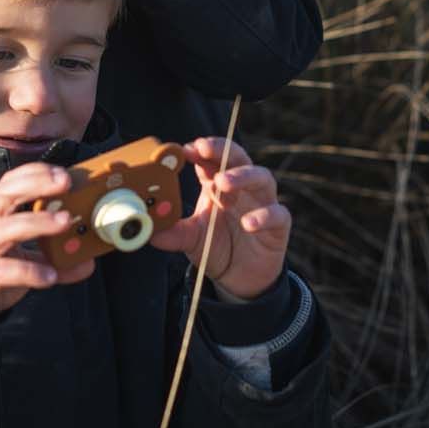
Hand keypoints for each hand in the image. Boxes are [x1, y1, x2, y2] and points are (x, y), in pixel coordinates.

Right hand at [0, 163, 95, 322]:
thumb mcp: (22, 265)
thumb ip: (51, 261)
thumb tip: (86, 262)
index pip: (6, 186)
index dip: (32, 174)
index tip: (61, 173)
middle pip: (2, 197)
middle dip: (33, 185)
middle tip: (64, 184)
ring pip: (2, 230)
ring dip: (36, 223)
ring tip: (65, 222)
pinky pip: (0, 271)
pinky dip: (27, 271)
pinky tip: (49, 276)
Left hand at [151, 138, 290, 300]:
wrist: (238, 278)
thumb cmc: (214, 248)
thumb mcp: (190, 239)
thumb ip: (173, 233)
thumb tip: (149, 231)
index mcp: (217, 184)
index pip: (211, 159)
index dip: (202, 150)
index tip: (186, 149)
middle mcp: (242, 188)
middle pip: (238, 157)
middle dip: (222, 150)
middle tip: (204, 150)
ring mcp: (263, 203)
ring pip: (262, 178)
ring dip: (243, 176)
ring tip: (223, 183)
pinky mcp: (278, 225)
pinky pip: (278, 214)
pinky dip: (265, 216)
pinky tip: (248, 223)